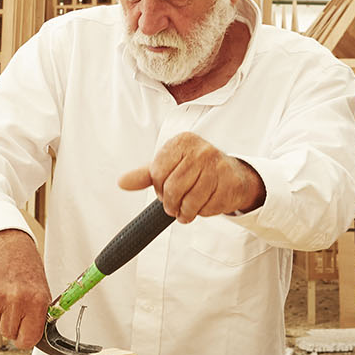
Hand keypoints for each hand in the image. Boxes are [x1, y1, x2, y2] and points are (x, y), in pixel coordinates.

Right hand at [0, 229, 50, 348]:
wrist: (3, 241)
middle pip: (9, 333)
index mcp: (36, 300)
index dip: (25, 338)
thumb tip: (36, 336)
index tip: (24, 334)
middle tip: (14, 304)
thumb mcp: (40, 288)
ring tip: (4, 293)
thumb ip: (38, 314)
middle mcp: (15, 300)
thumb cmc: (23, 263)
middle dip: (12, 323)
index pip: (28, 339)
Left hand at [117, 132, 263, 222]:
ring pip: (189, 202)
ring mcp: (217, 166)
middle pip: (172, 189)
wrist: (233, 175)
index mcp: (182, 141)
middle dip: (171, 204)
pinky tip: (205, 204)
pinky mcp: (229, 184)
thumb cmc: (197, 170)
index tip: (165, 190)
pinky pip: (206, 208)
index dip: (158, 188)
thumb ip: (145, 175)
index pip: (157, 173)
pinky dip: (202, 212)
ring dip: (185, 212)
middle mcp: (201, 150)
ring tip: (187, 210)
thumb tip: (122, 182)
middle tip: (175, 206)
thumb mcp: (170, 167)